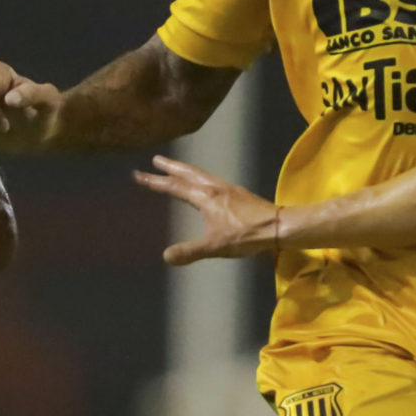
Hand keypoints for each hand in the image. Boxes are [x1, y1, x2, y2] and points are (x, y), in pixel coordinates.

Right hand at [132, 156, 279, 264]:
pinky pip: (212, 178)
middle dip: (170, 167)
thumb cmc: (246, 235)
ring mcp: (227, 188)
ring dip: (186, 170)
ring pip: (201, 174)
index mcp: (205, 197)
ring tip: (177, 168)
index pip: (174, 187)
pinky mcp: (237, 192)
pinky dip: (200, 176)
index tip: (139, 175)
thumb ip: (190, 251)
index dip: (155, 181)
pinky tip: (205, 183)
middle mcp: (214, 187)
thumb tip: (166, 256)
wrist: (277, 226)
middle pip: (188, 173)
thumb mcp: (215, 246)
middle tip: (156, 159)